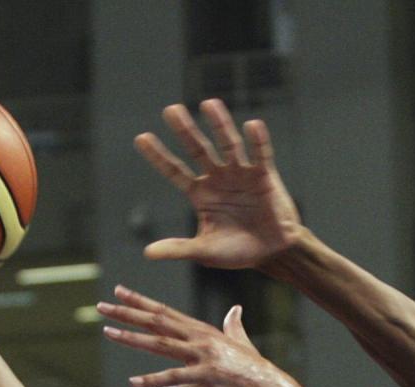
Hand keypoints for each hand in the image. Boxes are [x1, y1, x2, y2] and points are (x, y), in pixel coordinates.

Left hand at [98, 286, 304, 386]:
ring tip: (108, 332)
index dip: (141, 301)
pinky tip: (134, 382)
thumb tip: (236, 309)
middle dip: (128, 312)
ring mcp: (204, 355)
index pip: (166, 312)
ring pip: (161, 343)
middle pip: (158, 321)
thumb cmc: (256, 372)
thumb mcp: (243, 343)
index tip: (120, 292)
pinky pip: (175, 377)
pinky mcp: (209, 375)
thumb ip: (235, 326)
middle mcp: (201, 338)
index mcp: (204, 331)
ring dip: (132, 338)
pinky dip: (153, 379)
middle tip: (102, 305)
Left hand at [135, 99, 303, 269]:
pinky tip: (252, 125)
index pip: (175, 171)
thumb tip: (148, 253)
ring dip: (220, 125)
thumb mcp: (205, 251)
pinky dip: (257, 141)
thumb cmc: (238, 252)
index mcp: (201, 194)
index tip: (141, 138)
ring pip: (228, 145)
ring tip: (209, 104)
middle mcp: (218, 178)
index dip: (159, 156)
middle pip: (198, 150)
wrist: (273, 254)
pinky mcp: (264, 175)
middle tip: (171, 110)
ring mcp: (241, 174)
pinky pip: (261, 154)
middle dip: (185, 131)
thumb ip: (178, 249)